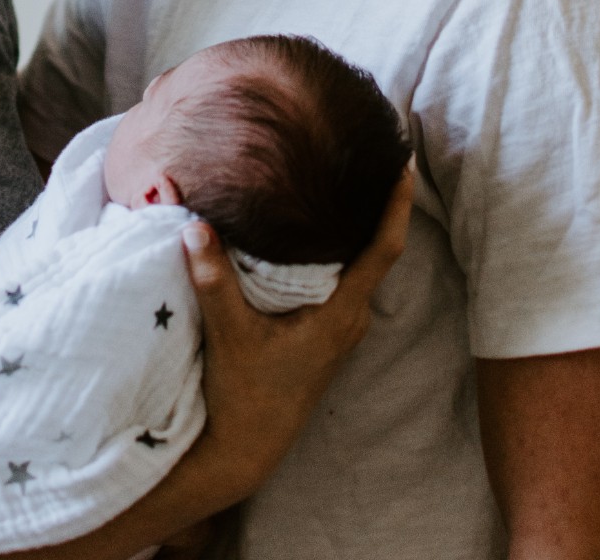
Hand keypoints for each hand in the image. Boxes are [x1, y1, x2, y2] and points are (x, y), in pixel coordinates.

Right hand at [182, 162, 412, 495]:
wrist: (246, 447)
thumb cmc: (244, 394)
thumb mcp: (228, 333)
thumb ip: (213, 279)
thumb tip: (195, 225)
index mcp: (340, 314)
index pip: (383, 250)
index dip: (396, 205)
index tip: (405, 163)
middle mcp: (350, 317)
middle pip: (378, 248)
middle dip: (380, 201)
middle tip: (373, 153)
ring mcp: (340, 326)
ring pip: (360, 263)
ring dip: (358, 223)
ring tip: (349, 177)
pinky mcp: (324, 331)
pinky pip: (344, 275)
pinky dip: (338, 244)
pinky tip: (318, 225)